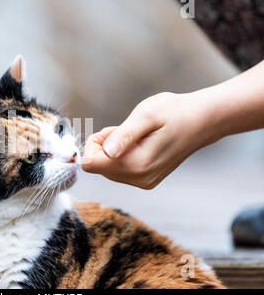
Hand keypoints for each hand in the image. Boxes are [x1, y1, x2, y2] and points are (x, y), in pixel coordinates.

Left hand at [82, 92, 210, 188]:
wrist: (202, 121)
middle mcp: (139, 179)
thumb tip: (107, 152)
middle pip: (98, 167)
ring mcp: (144, 182)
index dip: (95, 144)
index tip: (113, 130)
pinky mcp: (146, 180)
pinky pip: (119, 171)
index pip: (90, 164)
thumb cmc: (175, 112)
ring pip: (107, 170)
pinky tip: (140, 144)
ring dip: (113, 151)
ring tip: (136, 136)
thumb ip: (124, 135)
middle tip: (126, 130)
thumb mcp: (147, 115)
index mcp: (137, 164)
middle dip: (104, 146)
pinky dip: (122, 156)